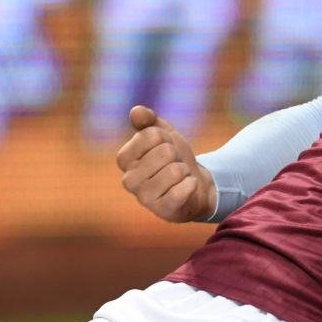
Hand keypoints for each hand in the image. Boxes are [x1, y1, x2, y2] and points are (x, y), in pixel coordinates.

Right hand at [116, 105, 215, 222]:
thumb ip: (149, 120)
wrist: (196, 186)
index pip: (151, 135)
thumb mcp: (164, 134)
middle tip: (175, 165)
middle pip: (166, 152)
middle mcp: (129, 180)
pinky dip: (191, 184)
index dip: (166, 138)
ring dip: (185, 171)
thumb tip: (136, 111)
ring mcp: (144, 198)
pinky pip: (181, 191)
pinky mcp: (163, 210)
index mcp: (124, 159)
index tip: (166, 147)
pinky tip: (187, 187)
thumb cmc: (175, 158)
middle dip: (178, 156)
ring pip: (175, 171)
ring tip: (180, 177)